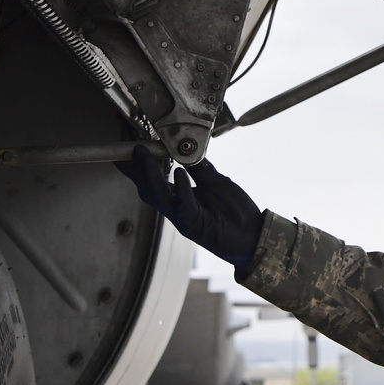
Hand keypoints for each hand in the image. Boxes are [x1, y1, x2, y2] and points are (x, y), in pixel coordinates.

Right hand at [116, 145, 262, 273]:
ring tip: (145, 155)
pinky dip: (182, 188)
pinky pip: (186, 205)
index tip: (130, 150)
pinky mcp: (197, 225)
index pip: (153, 183)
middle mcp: (177, 210)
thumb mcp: (216, 183)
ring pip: (161, 197)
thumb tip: (188, 150)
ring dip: (152, 175)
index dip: (139, 168)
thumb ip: (200, 169)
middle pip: (149, 190)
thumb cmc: (235, 211)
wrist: (253, 234)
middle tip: (131, 150)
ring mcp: (185, 219)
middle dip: (137, 171)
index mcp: (180, 200)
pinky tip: (180, 172)